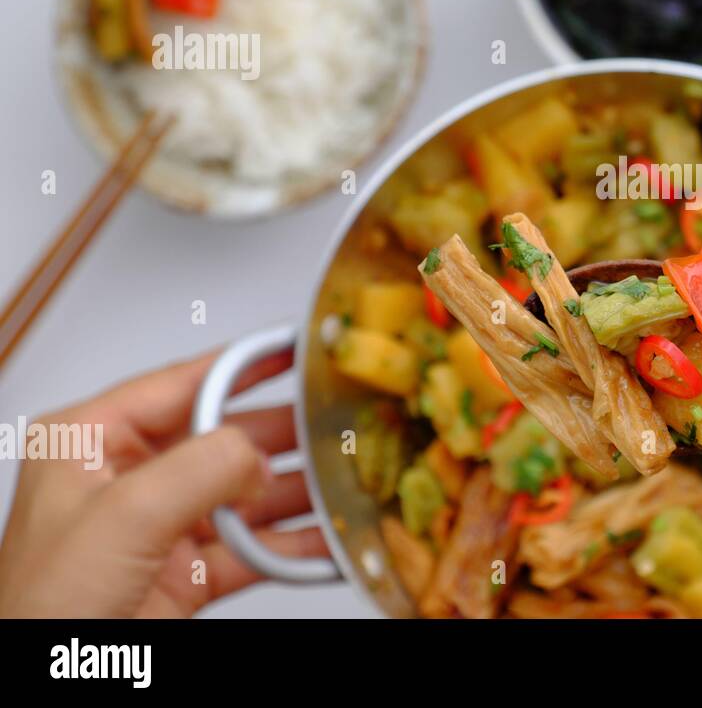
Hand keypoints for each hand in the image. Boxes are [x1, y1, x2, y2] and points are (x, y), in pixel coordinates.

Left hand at [0, 347, 327, 616]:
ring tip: (347, 480)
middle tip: (339, 421)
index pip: (185, 382)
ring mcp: (158, 529)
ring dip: (300, 493)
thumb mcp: (124, 517)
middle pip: (227, 437)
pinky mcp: (183, 576)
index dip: (249, 362)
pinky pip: (253, 549)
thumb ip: (201, 468)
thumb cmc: (39, 612)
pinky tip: (329, 539)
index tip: (300, 346)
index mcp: (91, 441)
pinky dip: (294, 547)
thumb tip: (258, 453)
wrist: (36, 695)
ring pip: (248, 496)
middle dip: (287, 435)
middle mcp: (126, 479)